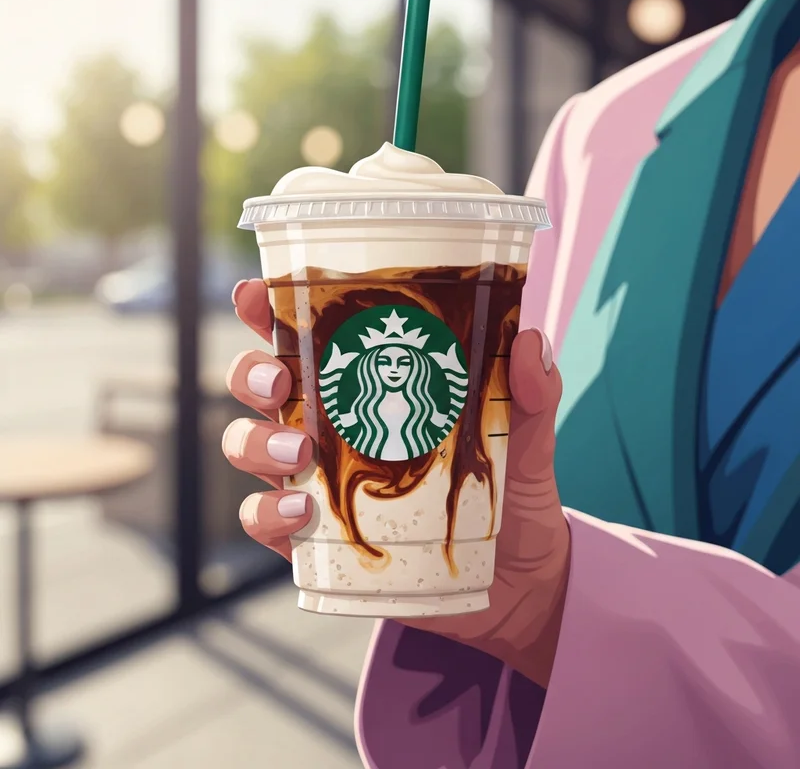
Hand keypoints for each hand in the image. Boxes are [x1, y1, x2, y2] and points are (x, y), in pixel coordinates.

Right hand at [222, 279, 569, 687]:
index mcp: (368, 387)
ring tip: (297, 451)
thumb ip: (532, 391)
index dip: (266, 311)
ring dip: (255, 441)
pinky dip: (267, 512)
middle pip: (259, 386)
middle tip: (278, 382)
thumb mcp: (527, 436)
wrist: (520, 577)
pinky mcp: (318, 538)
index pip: (307, 337)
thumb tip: (530, 341)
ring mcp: (317, 480)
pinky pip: (265, 521)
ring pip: (247, 447)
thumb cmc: (513, 492)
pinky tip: (301, 510)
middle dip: (251, 373)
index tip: (253, 295)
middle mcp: (330, 426)